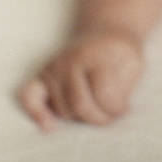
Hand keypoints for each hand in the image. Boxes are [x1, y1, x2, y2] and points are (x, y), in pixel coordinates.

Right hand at [18, 30, 142, 130]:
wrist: (105, 34)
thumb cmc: (120, 54)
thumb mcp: (134, 63)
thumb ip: (125, 86)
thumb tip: (116, 112)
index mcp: (94, 54)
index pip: (103, 94)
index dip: (118, 109)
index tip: (126, 108)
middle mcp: (69, 60)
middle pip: (80, 106)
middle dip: (100, 118)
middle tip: (111, 113)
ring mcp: (52, 68)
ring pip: (63, 111)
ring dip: (81, 117)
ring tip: (96, 106)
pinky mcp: (41, 77)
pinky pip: (27, 97)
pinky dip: (36, 113)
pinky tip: (49, 126)